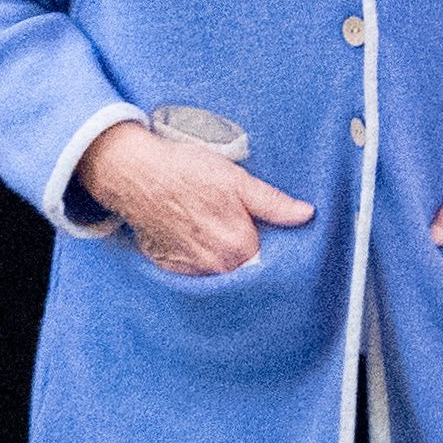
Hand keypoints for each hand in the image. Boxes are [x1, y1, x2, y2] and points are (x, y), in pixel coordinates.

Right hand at [81, 118, 316, 277]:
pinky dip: (195, 257)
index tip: (266, 232)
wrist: (136, 173)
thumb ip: (274, 204)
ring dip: (220, 257)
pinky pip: (192, 270)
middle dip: (245, 251)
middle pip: (243, 267)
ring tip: (210, 226)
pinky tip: (191, 233)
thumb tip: (306, 215)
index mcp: (238, 247)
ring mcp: (189, 270)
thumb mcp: (238, 181)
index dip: (269, 244)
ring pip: (218, 271)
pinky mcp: (168, 266)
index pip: (268, 259)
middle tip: (235, 224)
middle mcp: (215, 266)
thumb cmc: (187, 172)